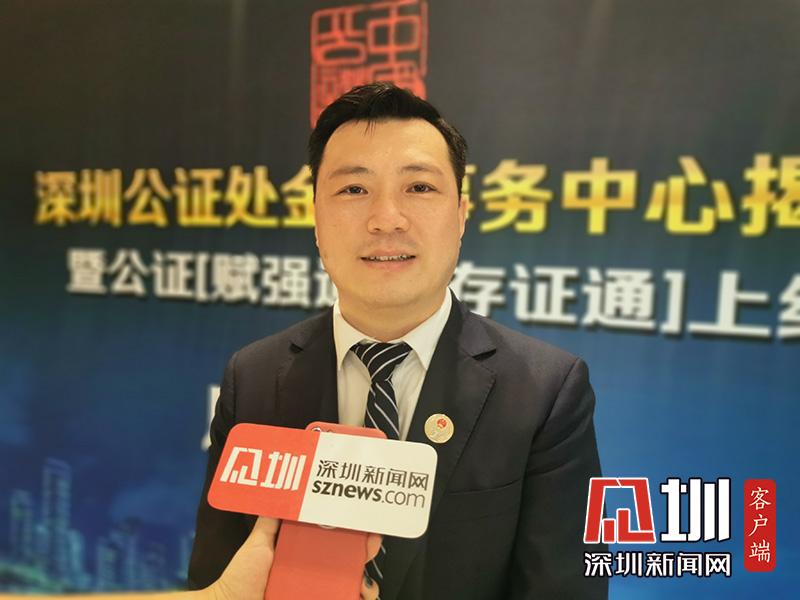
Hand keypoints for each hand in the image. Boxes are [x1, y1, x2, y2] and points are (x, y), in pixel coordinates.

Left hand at [207, 517, 381, 599]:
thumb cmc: (241, 578)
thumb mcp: (257, 543)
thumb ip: (269, 521)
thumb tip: (278, 491)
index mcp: (304, 553)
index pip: (334, 539)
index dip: (351, 530)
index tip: (362, 521)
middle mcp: (314, 572)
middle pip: (349, 560)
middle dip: (366, 551)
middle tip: (370, 542)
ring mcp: (318, 591)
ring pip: (351, 584)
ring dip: (365, 582)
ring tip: (363, 581)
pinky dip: (356, 598)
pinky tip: (358, 595)